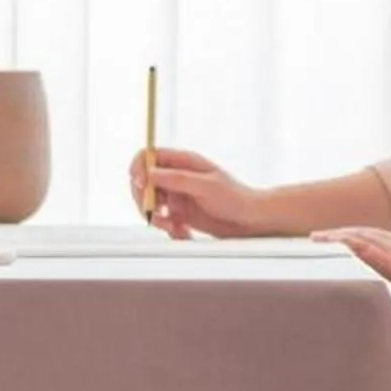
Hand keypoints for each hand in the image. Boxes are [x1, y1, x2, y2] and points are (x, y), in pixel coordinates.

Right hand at [134, 147, 271, 238]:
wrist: (251, 221)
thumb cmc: (235, 198)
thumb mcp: (206, 186)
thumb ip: (177, 179)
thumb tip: (149, 173)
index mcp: (184, 162)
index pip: (149, 156)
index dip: (139, 168)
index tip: (140, 185)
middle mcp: (177, 177)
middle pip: (143, 182)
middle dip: (144, 199)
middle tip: (154, 213)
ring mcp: (178, 195)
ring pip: (150, 204)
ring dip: (156, 217)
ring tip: (173, 227)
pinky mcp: (180, 214)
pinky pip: (163, 220)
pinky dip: (168, 228)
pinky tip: (183, 233)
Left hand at [313, 227, 390, 315]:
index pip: (382, 236)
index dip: (363, 236)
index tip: (348, 238)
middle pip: (368, 232)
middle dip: (345, 233)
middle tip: (323, 236)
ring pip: (360, 236)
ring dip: (337, 236)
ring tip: (318, 238)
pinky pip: (362, 246)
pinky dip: (343, 241)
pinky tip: (329, 241)